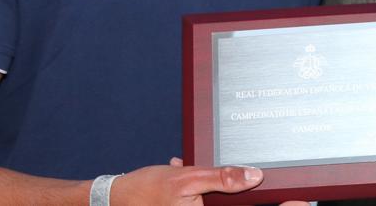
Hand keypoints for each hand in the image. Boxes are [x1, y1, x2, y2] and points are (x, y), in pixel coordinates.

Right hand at [110, 161, 262, 205]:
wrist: (119, 196)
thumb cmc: (147, 190)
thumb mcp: (189, 178)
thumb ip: (223, 178)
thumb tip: (253, 176)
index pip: (237, 203)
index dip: (249, 194)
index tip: (257, 183)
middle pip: (224, 199)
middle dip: (217, 184)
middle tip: (199, 175)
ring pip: (210, 196)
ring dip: (203, 182)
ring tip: (184, 172)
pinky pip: (197, 198)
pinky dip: (192, 187)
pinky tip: (179, 174)